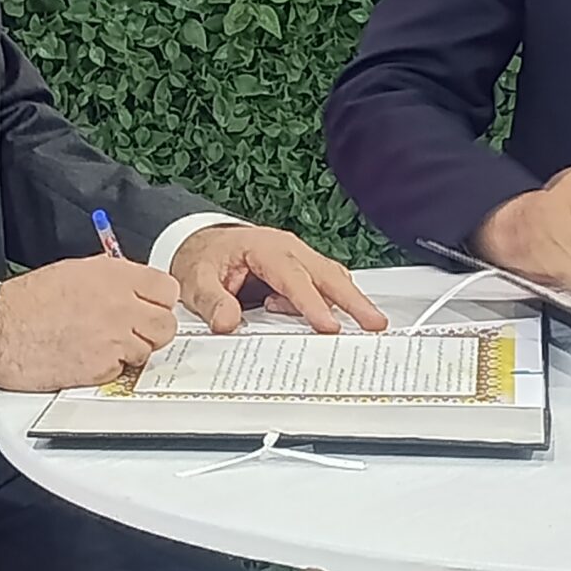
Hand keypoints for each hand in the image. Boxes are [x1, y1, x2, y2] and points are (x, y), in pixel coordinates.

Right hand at [0, 255, 179, 391]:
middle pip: (166, 325)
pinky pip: (122, 370)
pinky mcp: (101, 367)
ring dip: (131, 351)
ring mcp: (113, 338)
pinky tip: (88, 356)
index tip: (151, 307)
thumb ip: (114, 277)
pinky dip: (110, 367)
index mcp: (115, 276)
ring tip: (105, 344)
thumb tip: (139, 287)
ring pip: (147, 351)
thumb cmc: (30, 301)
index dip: (160, 302)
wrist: (0, 330)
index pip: (168, 290)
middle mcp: (120, 305)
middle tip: (133, 331)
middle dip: (152, 331)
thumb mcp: (77, 271)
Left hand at [171, 225, 390, 333]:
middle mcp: (288, 249)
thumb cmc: (205, 258)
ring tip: (369, 325)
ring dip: (352, 301)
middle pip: (327, 275)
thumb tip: (228, 322)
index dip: (311, 303)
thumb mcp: (196, 280)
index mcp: (265, 248)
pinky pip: (325, 284)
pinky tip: (334, 321)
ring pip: (333, 279)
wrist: (204, 244)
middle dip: (353, 300)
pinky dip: (336, 301)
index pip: (293, 278)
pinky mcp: (303, 269)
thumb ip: (212, 301)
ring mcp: (299, 258)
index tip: (328, 326)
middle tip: (374, 323)